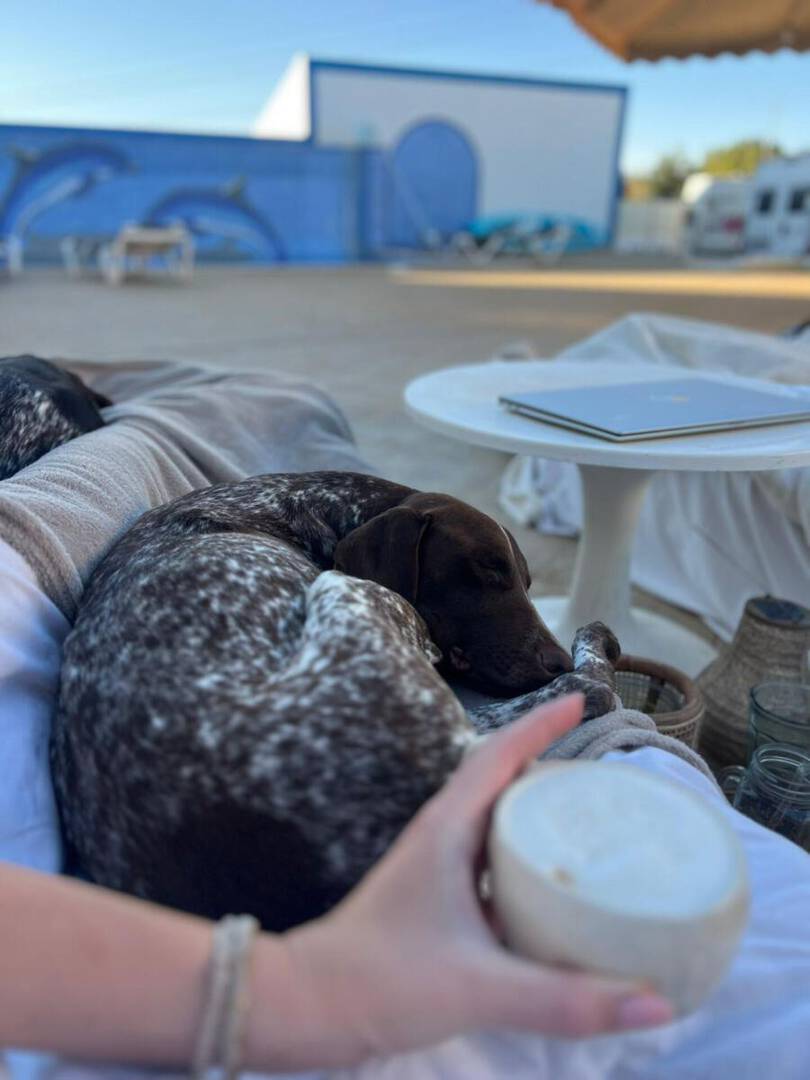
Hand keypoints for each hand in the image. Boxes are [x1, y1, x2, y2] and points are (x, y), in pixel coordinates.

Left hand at [272, 694, 672, 1068]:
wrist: (309, 1005)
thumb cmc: (380, 981)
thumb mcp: (480, 989)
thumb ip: (564, 1000)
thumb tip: (654, 1002)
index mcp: (448, 830)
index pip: (499, 755)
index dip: (540, 723)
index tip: (581, 699)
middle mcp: (442, 835)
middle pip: (500, 776)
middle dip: (549, 760)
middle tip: (605, 770)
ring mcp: (437, 864)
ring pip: (494, 816)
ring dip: (536, 805)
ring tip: (590, 814)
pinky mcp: (437, 896)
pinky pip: (490, 854)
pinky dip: (524, 851)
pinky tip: (553, 882)